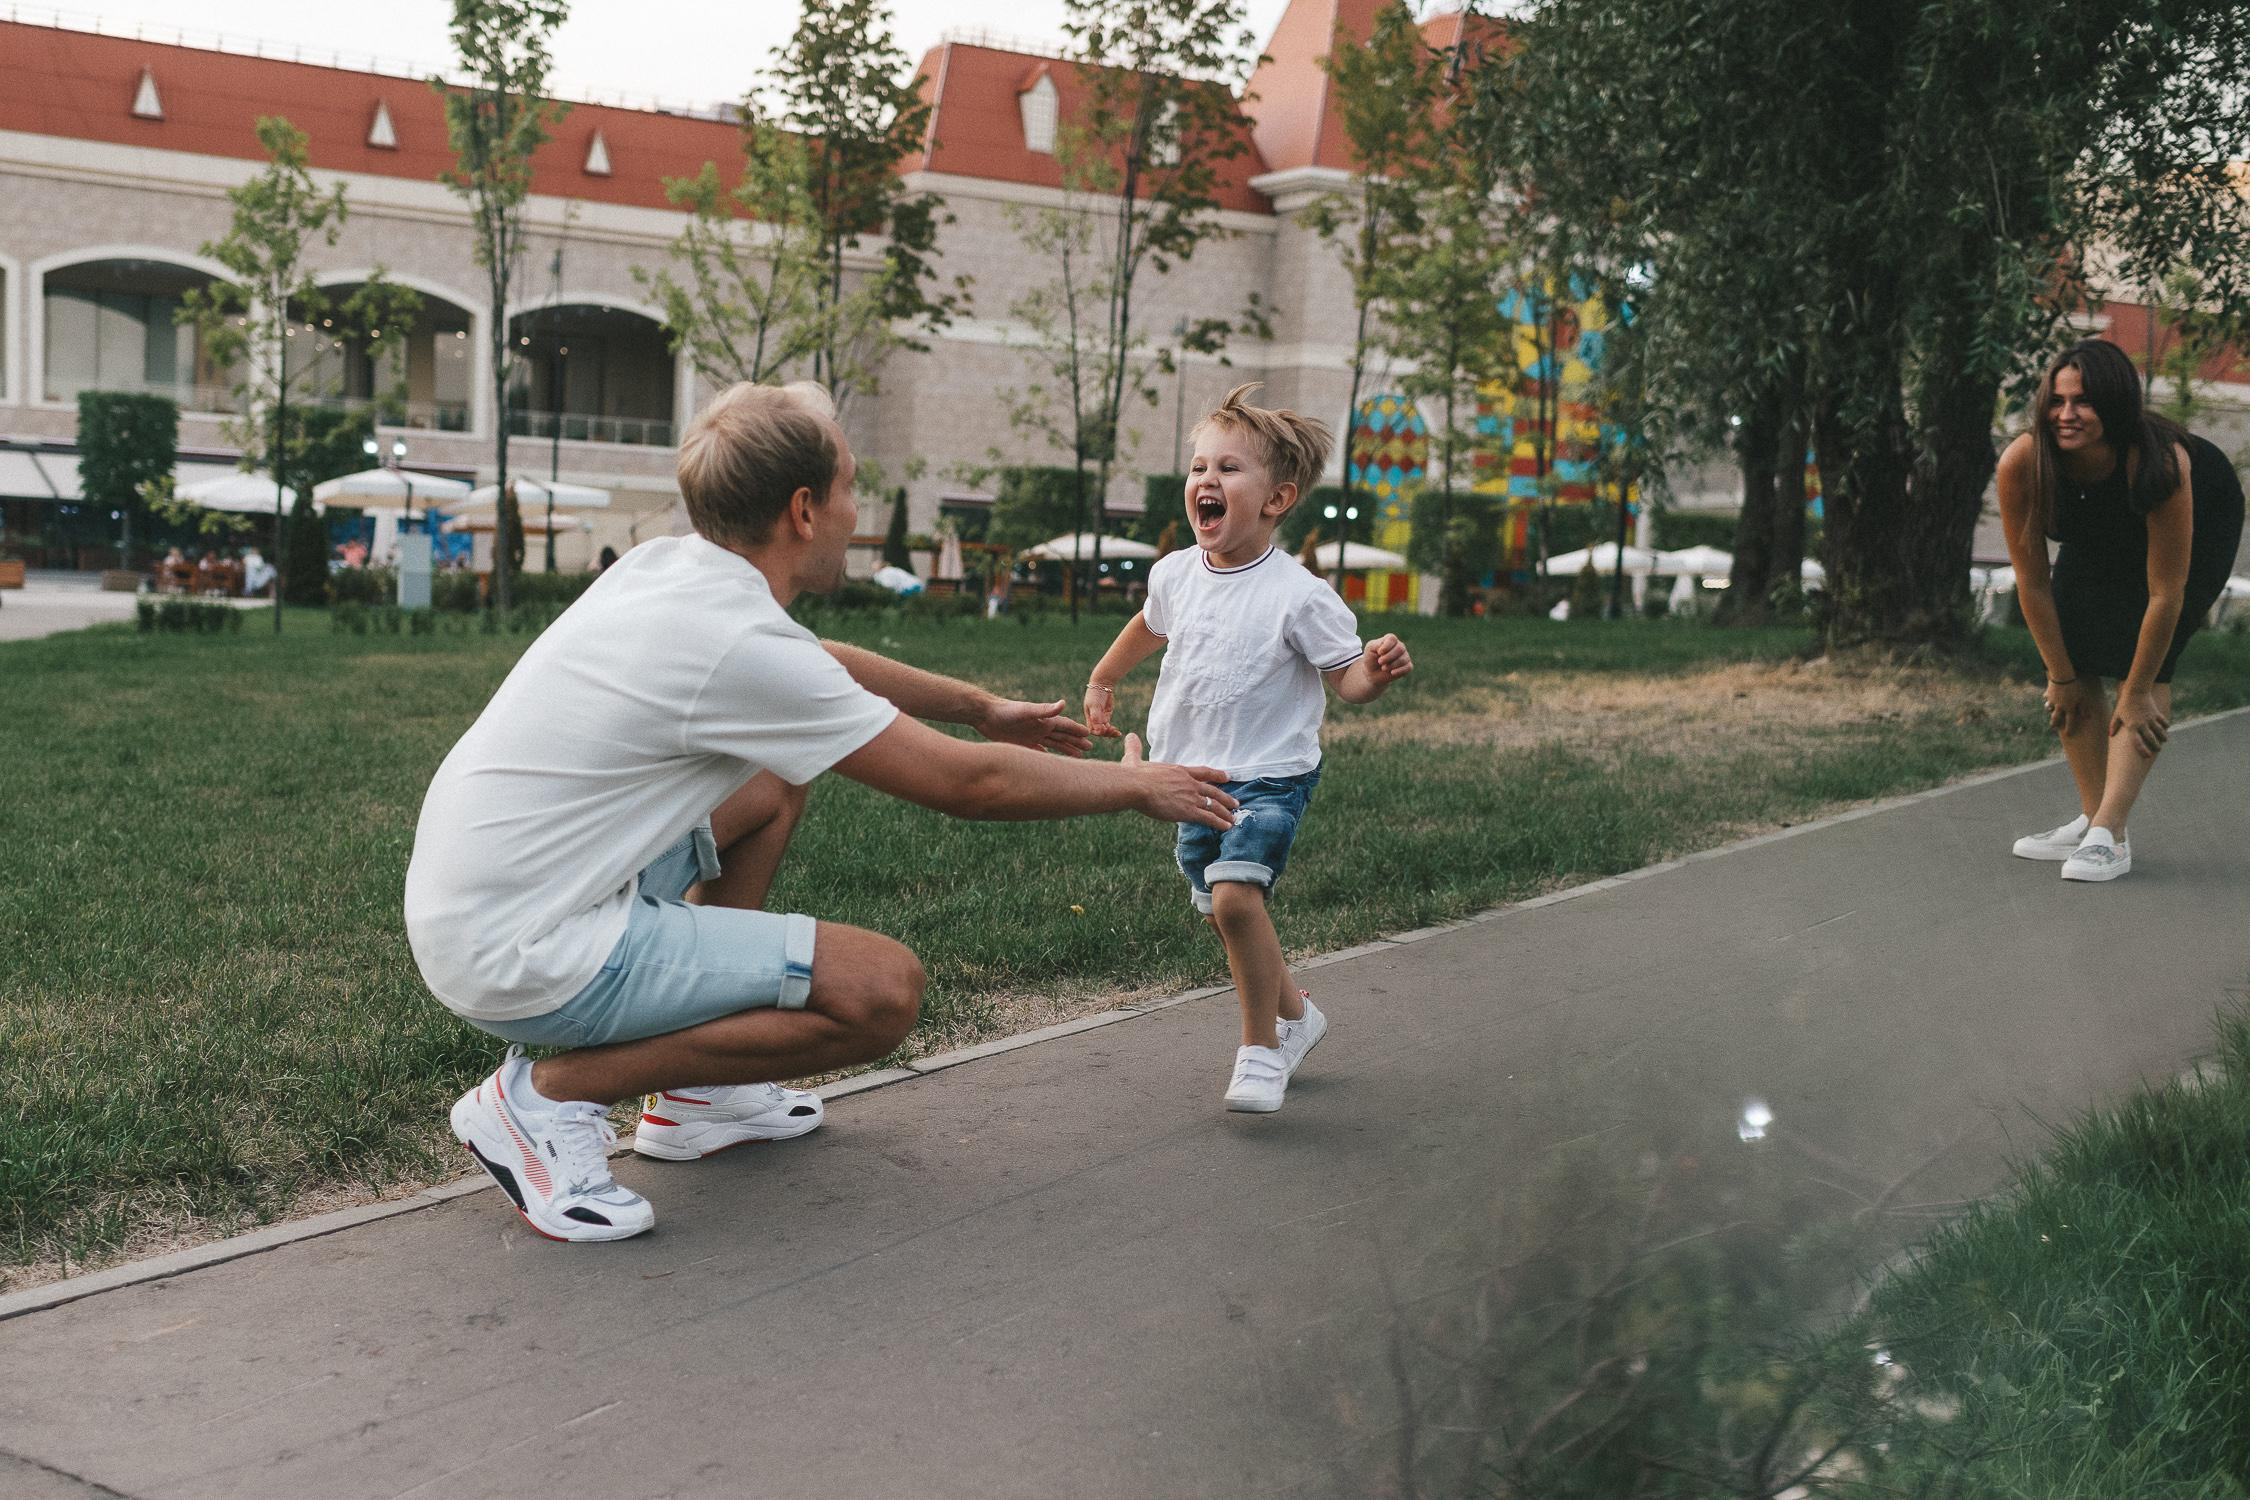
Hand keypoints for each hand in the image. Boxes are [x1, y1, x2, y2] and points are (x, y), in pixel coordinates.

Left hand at [976, 697, 1094, 757]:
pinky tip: (1052, 762)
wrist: (985, 715)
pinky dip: (1047, 756)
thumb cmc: (1006, 711)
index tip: (1089, 734)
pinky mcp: (1021, 744)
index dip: (1076, 730)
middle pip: (1062, 736)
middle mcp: (1040, 728)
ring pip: (1053, 744)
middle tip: (1090, 747)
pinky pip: (1039, 751)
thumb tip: (1063, 703)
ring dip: (1065, 749)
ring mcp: (1031, 736)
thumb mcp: (1026, 711)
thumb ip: (1045, 710)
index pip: (1065, 725)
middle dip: (1076, 741)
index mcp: (1044, 720)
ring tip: (1078, 756)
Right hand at [1083, 682, 1122, 738]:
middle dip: (1106, 733)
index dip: (1098, 732)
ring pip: (1105, 730)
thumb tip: (1099, 729)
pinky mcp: (1106, 716)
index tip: (1105, 729)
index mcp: (1089, 717)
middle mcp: (1094, 719)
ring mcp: (1101, 718)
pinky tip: (1118, 733)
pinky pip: (1109, 726)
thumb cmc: (1095, 694)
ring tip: (1117, 733)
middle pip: (1099, 732)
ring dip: (1110, 733)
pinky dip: (1113, 730)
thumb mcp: (1095, 705)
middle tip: (1113, 731)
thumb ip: (1096, 717)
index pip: (1092, 730)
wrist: (1102, 684)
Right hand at [1119, 732, 1236, 828]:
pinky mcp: (1188, 811)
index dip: (1216, 774)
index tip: (1226, 776)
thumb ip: (1134, 749)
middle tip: (1235, 802)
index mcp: (1179, 771)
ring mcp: (1190, 797)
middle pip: (1212, 790)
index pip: (1203, 772)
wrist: (1136, 786)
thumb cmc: (1133, 774)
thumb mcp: (1134, 759)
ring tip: (1233, 818)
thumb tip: (1129, 736)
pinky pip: (1208, 817)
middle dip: (1225, 797)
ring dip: (1225, 813)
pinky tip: (1227, 827)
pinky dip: (1219, 823)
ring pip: (1213, 805)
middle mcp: (1189, 783)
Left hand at [1362, 633, 1412, 684]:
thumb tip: (1385, 650)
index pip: (1392, 639)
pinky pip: (1408, 668)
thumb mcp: (1370, 649)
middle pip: (1400, 648)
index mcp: (1390, 640)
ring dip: (1391, 665)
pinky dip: (1399, 671)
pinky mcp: (1408, 666)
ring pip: (1403, 659)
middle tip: (1380, 662)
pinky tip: (1392, 673)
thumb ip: (1376, 645)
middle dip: (1388, 657)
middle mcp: (1400, 646)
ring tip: (1383, 668)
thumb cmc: (1371, 658)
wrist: (1372, 673)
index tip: (1379, 653)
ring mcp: (1405, 656)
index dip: (1386, 646)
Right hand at [2043, 677, 2095, 733]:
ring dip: (2050, 711)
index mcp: (2069, 708)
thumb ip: (2084, 707)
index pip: (2070, 721)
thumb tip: (2087, 717)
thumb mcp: (2082, 697)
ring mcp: (2053, 700)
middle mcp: (2060, 706)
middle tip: (2054, 727)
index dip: (2069, 729)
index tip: (2068, 734)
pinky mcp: (2048, 693)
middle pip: (2056, 718)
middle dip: (2054, 723)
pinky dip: (2047, 698)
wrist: (2062, 676)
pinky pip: (2047, 697)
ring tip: (2050, 711)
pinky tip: (2047, 697)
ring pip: (2049, 708)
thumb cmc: (2076, 686)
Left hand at [2109, 689, 2168, 757]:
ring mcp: (2151, 719)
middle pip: (2151, 738)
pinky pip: (2163, 722)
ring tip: (2163, 741)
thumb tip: (2110, 735)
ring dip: (2163, 738)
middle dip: (2156, 746)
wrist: (2136, 691)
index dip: (2142, 750)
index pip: (2137, 741)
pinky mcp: (2156, 713)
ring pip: (2160, 731)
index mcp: (2132, 726)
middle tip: (2157, 750)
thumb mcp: (2117, 715)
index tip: (2147, 756)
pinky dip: (2165, 726)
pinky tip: (2165, 729)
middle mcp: (2143, 724)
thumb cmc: (2124, 704)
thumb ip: (2113, 725)